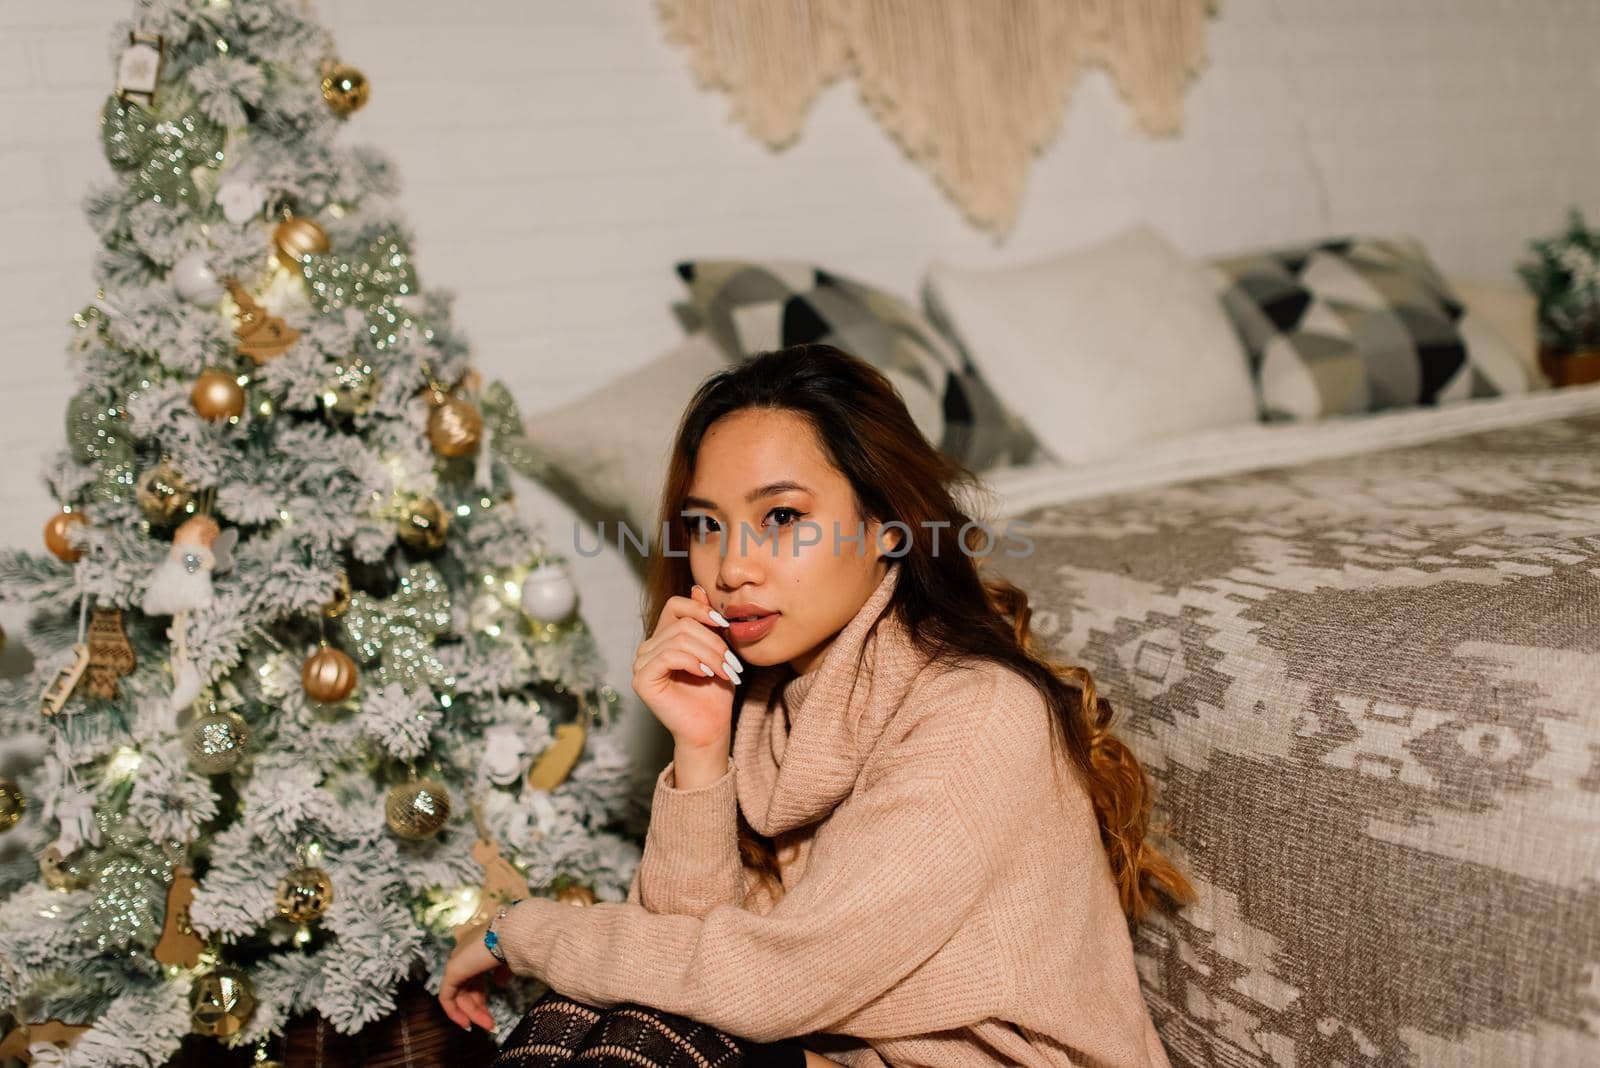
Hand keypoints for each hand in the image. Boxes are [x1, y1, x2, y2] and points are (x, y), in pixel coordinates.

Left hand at [438, 931, 508, 1033]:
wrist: (511, 935)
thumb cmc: (514, 945)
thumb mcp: (510, 960)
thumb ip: (503, 972)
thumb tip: (499, 983)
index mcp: (476, 949)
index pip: (473, 979)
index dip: (480, 998)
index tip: (490, 1012)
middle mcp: (463, 954)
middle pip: (467, 989)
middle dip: (479, 1009)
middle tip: (491, 1024)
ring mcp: (456, 962)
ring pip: (459, 995)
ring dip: (473, 1013)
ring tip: (488, 1025)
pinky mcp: (452, 971)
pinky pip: (447, 996)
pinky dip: (454, 1011)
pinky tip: (466, 1023)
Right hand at [632, 583, 740, 749]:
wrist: (711, 727)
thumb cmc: (714, 692)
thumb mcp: (716, 649)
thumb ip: (706, 621)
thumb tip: (697, 588)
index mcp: (663, 638)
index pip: (676, 605)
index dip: (701, 610)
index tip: (725, 626)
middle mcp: (648, 648)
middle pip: (682, 623)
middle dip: (713, 641)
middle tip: (732, 662)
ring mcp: (641, 664)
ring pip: (679, 639)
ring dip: (709, 654)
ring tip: (724, 671)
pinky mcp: (642, 680)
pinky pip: (669, 656)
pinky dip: (693, 662)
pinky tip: (706, 674)